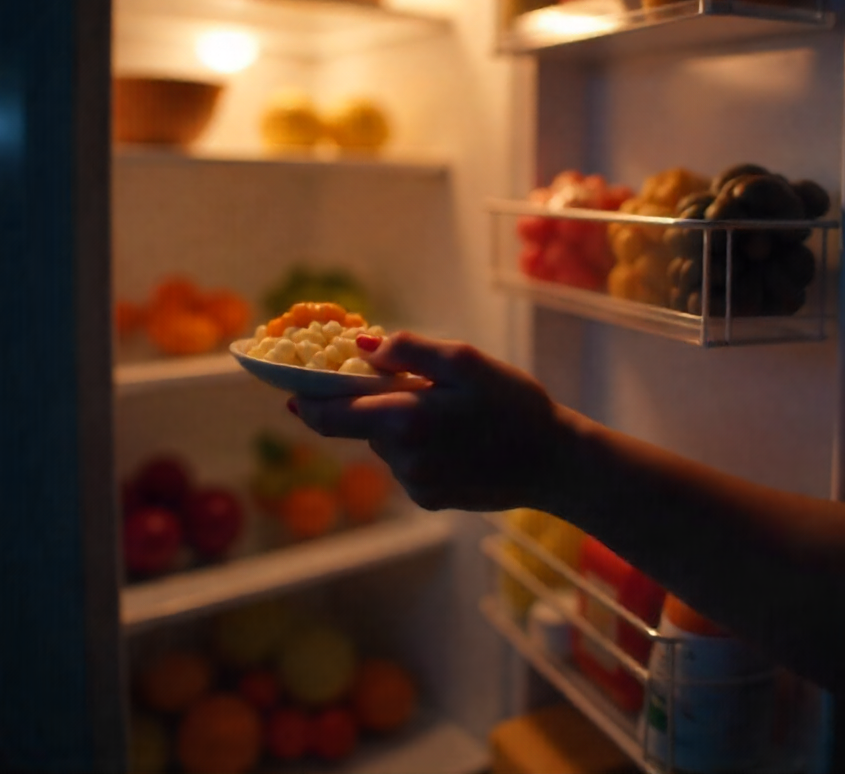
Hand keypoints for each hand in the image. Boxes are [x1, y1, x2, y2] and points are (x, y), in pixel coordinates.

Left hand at [288, 332, 566, 511]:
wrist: (555, 462)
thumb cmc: (514, 404)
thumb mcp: (466, 362)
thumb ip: (410, 350)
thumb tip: (360, 346)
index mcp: (406, 420)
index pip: (330, 416)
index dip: (304, 401)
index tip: (288, 389)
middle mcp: (402, 459)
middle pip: (358, 428)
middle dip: (366, 404)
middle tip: (397, 384)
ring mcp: (416, 484)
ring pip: (386, 445)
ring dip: (397, 425)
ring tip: (446, 412)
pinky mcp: (430, 498)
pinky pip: (407, 466)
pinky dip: (418, 447)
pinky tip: (455, 439)